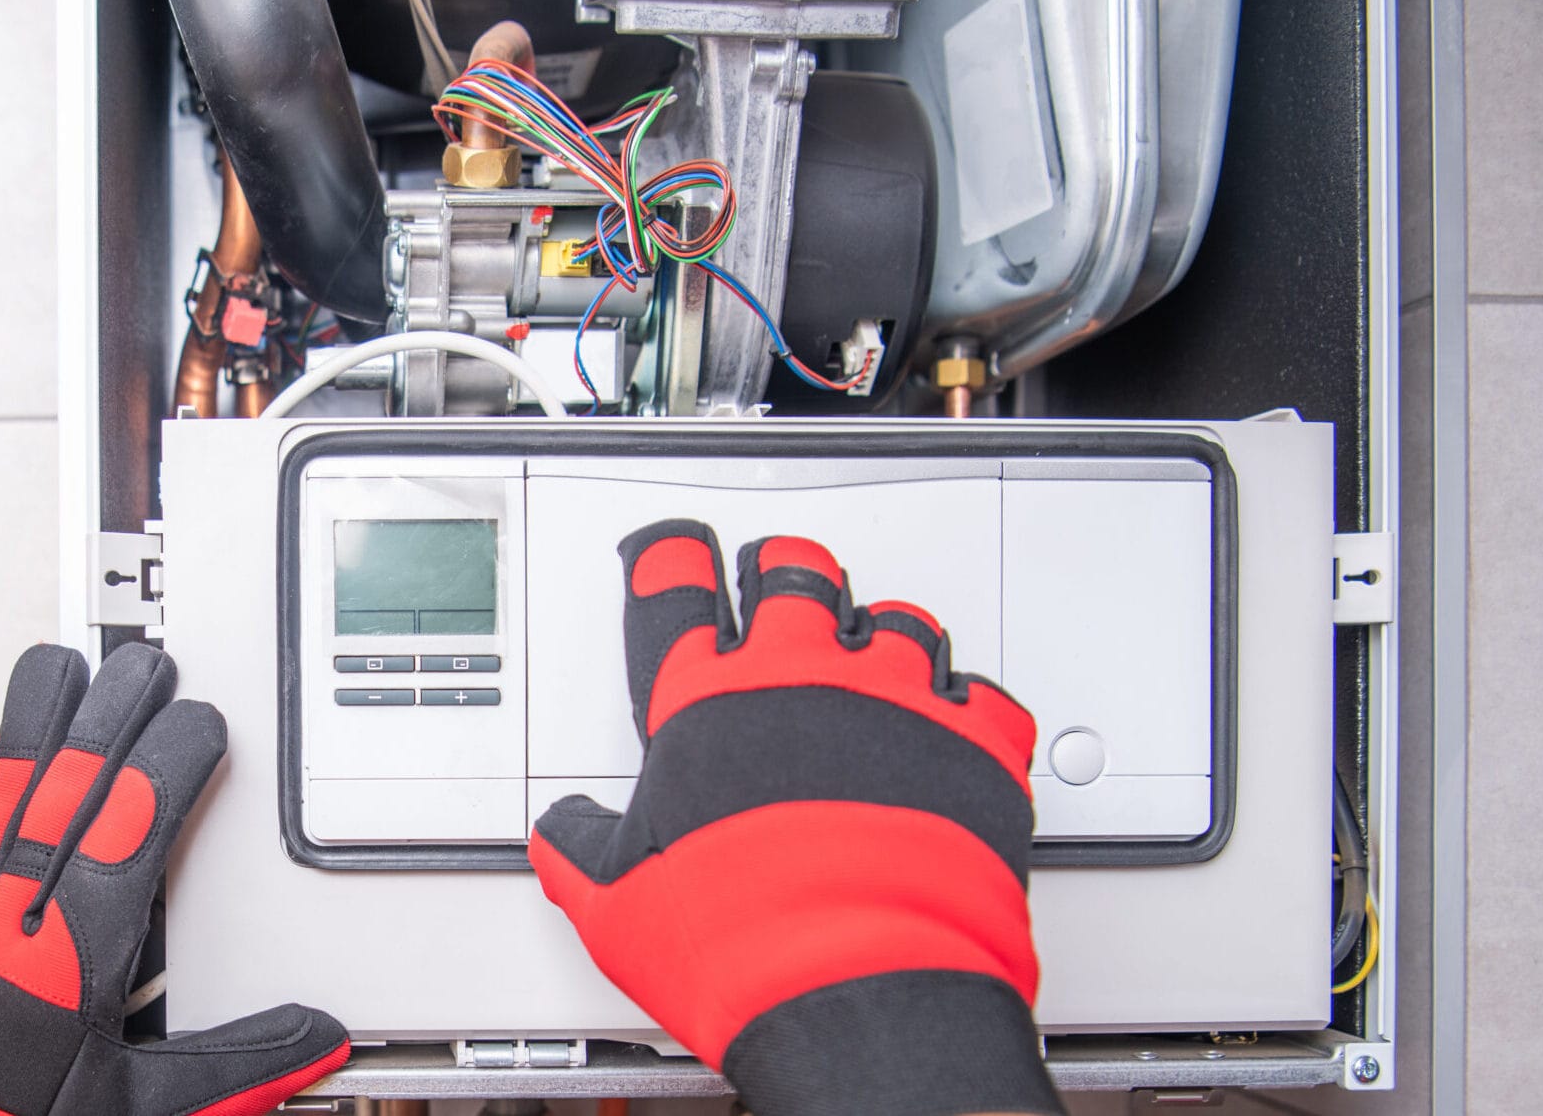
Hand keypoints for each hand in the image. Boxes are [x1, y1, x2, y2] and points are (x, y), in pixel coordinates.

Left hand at [0, 644, 347, 1114]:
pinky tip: (0, 744)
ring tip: (59, 665)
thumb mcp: (163, 1105)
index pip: (128, 835)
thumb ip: (247, 1062)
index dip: (165, 766)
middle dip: (107, 719)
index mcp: (76, 960)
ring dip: (35, 727)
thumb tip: (320, 1033)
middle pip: (65, 798)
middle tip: (146, 663)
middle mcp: (20, 927)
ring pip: (6, 803)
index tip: (201, 721)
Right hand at [530, 521, 1060, 1115]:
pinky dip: (966, 703)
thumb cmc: (738, 943)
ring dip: (880, 632)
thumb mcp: (615, 903)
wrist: (857, 990)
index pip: (677, 594)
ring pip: (895, 618)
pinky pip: (979, 691)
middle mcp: (802, 680)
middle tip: (779, 581)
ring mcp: (894, 701)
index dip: (671, 559)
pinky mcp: (971, 741)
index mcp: (708, 704)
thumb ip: (582, 850)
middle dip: (782, 571)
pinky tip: (954, 720)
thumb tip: (563, 834)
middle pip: (793, 575)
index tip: (673, 552)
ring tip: (875, 654)